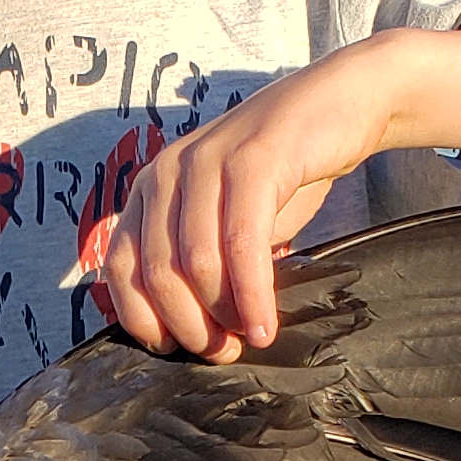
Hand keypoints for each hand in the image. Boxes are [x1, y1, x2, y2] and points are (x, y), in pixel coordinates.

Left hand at [100, 24, 460, 357]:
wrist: (340, 107)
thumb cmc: (282, 175)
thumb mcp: (227, 222)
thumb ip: (199, 263)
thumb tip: (187, 334)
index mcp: (150, 190)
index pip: (120, 269)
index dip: (146, 320)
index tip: (182, 349)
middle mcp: (167, 173)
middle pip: (157, 274)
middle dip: (190, 327)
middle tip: (225, 353)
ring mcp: (206, 162)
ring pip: (195, 264)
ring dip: (222, 316)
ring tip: (250, 339)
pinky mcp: (252, 160)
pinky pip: (241, 245)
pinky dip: (252, 296)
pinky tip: (266, 325)